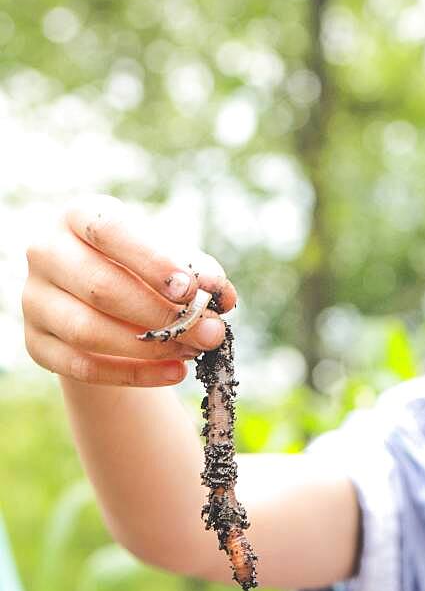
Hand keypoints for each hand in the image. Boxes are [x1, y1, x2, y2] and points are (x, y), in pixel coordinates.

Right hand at [22, 194, 237, 385]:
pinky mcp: (37, 343)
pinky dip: (135, 373)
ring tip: (195, 350)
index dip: (153, 261)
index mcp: (79, 217)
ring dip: (151, 347)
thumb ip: (199, 272)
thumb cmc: (145, 268)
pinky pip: (83, 366)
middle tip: (210, 332)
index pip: (110, 230)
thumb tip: (221, 296)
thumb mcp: (172, 258)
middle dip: (162, 315)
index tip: (191, 289)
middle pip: (101, 287)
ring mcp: (35, 299)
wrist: (105, 300)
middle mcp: (47, 252)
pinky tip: (176, 372)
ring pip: (89, 331)